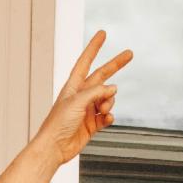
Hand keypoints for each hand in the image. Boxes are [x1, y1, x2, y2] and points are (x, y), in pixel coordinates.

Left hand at [38, 30, 130, 165]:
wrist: (53, 149)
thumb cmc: (58, 124)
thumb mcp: (77, 101)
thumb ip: (96, 92)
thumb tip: (112, 89)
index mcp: (73, 86)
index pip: (85, 62)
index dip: (94, 47)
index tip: (103, 33)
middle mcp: (81, 96)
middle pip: (102, 76)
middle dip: (115, 65)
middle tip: (129, 54)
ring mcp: (87, 111)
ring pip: (107, 99)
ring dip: (109, 102)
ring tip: (103, 110)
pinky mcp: (91, 125)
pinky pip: (106, 116)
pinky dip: (109, 116)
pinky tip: (107, 118)